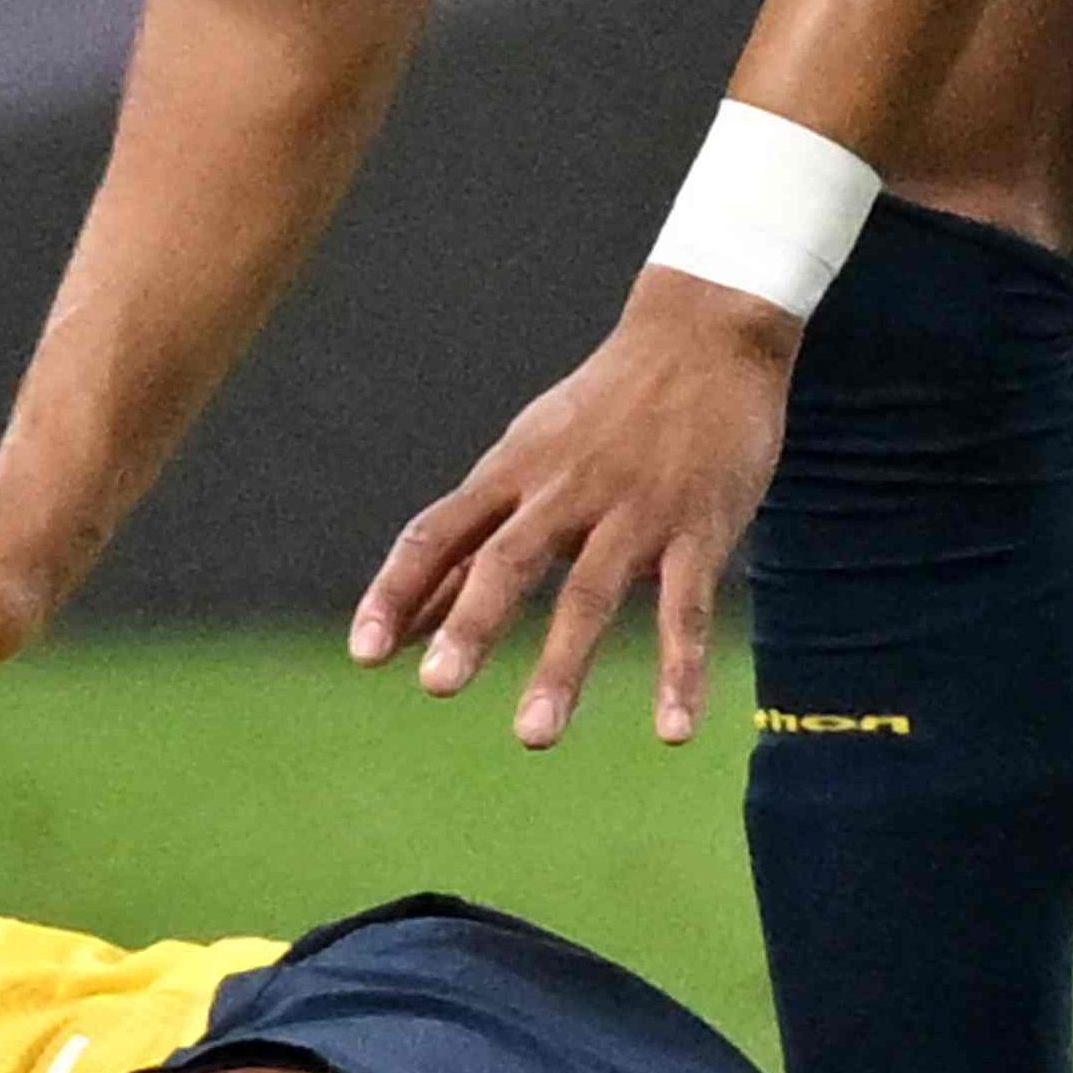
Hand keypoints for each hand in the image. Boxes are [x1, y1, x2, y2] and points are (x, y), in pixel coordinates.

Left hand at [350, 283, 800, 749]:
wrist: (708, 335)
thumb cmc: (604, 410)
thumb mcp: (527, 459)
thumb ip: (471, 546)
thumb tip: (406, 627)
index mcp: (515, 470)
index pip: (439, 530)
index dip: (398, 590)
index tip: (363, 653)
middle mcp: (566, 489)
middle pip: (509, 559)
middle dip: (473, 624)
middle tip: (437, 687)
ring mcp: (636, 509)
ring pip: (592, 592)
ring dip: (564, 666)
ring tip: (533, 737)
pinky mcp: (699, 527)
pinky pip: (686, 608)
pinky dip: (680, 671)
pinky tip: (673, 733)